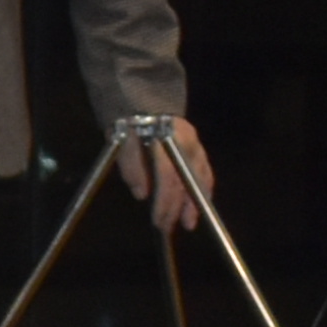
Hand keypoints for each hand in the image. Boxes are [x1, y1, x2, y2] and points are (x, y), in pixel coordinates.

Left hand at [116, 118, 215, 233]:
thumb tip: (141, 195)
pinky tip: (199, 202)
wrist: (144, 99)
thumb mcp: (121, 141)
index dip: (165, 201)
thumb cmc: (129, 123)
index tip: (159, 220)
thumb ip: (131, 167)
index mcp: (165, 140)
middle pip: (187, 179)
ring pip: (201, 176)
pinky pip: (205, 170)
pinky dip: (203, 187)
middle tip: (173, 227)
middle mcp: (186, 142)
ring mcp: (195, 142)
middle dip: (181, 207)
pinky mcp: (199, 145)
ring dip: (196, 200)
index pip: (168, 176)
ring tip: (190, 221)